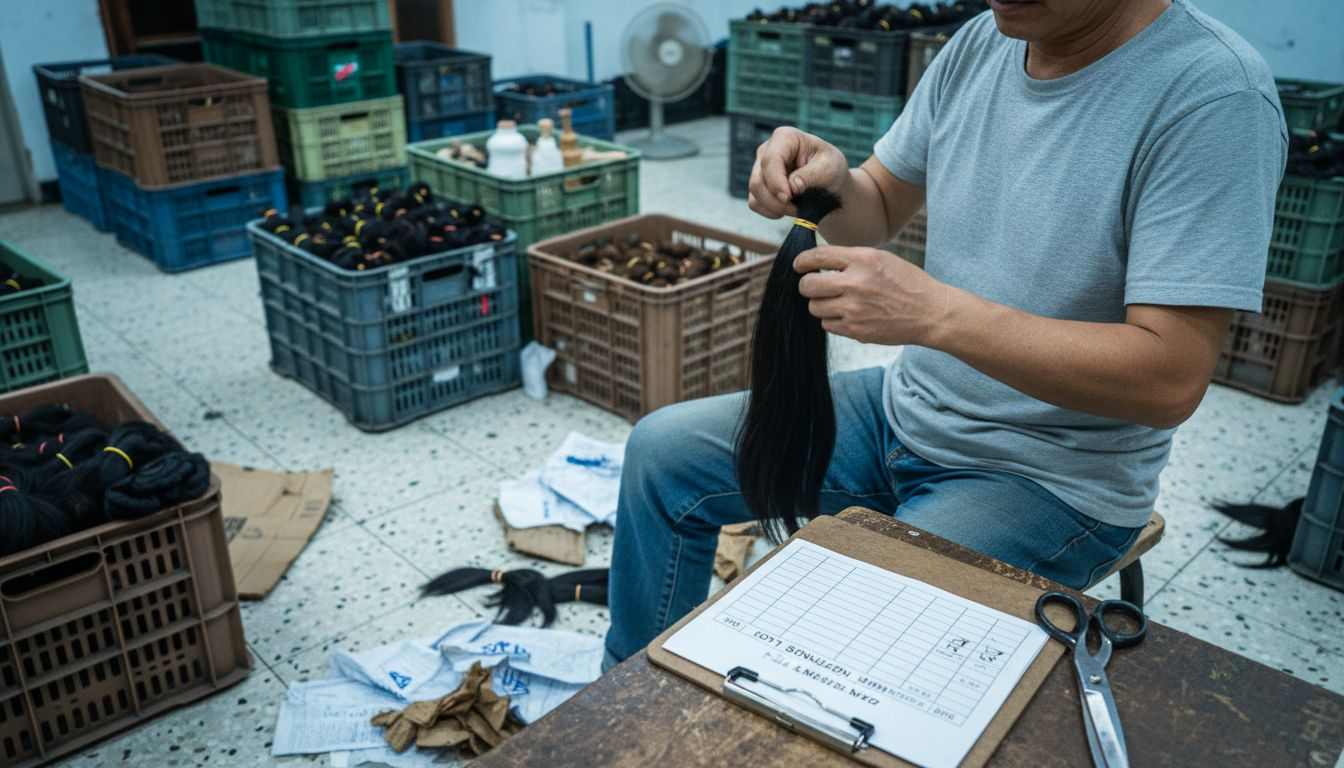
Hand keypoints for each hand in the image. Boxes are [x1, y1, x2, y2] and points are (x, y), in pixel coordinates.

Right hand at [748, 127, 849, 218]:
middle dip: (776, 200)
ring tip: (797, 208)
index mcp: (785, 137)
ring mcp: (759, 168)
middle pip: (758, 181)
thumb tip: (792, 187)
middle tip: (798, 209)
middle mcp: (767, 150)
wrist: (828, 182)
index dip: (776, 182)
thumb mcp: (829, 168)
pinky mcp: (758, 185)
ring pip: (755, 194)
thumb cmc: (829, 168)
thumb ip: (811, 175)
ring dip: (776, 207)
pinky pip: (755, 203)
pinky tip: (787, 209)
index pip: (770, 160)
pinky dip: (771, 211)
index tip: (788, 197)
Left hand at [795, 246, 953, 346]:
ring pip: (814, 307)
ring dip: (821, 304)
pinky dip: (833, 320)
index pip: (817, 257)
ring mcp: (854, 309)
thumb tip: (817, 262)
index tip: (799, 265)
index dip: (802, 261)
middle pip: (807, 285)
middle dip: (806, 285)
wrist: (929, 313)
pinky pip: (827, 325)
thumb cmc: (906, 282)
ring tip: (837, 301)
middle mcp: (855, 283)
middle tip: (814, 285)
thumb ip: (850, 259)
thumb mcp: (881, 258)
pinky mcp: (855, 330)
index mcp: (863, 259)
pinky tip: (849, 314)